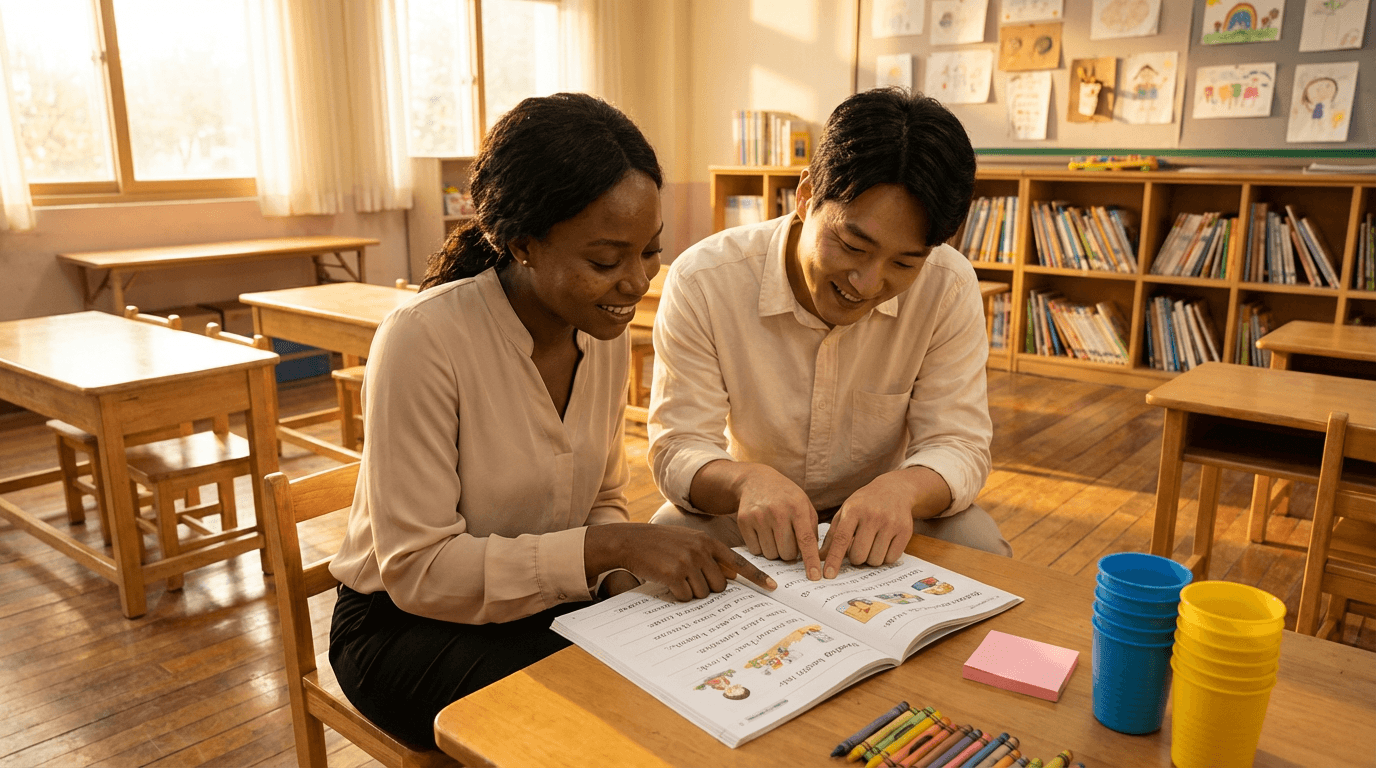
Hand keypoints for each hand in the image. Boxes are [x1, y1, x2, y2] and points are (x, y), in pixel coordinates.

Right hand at [585, 523, 775, 601]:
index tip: (773, 588)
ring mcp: (687, 561)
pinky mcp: (673, 574)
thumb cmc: (661, 543)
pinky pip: (686, 597)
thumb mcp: (689, 541)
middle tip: (689, 579)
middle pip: (720, 585)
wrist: (630, 541)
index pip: (738, 562)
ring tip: (676, 577)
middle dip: (708, 588)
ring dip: (690, 592)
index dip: (756, 576)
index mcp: (707, 541)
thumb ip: (711, 555)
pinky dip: (678, 596)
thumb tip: (731, 576)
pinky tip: (668, 583)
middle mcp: (701, 550)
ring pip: (703, 593)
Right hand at [735, 466, 822, 580]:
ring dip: (774, 550)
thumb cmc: (785, 497)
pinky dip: (760, 547)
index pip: (806, 540)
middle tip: (787, 540)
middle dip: (789, 553)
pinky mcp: (743, 521)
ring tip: (774, 533)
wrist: (755, 480)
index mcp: (797, 507)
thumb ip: (812, 529)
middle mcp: (777, 511)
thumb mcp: (804, 505)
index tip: (815, 577)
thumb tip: (815, 558)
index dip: (811, 560)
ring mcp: (758, 516)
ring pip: (770, 554)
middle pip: (786, 553)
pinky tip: (762, 531)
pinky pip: (755, 550)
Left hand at [819, 471, 920, 577]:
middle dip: (856, 558)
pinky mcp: (905, 531)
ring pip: (875, 560)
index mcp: (853, 510)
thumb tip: (819, 557)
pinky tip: (884, 544)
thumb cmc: (864, 504)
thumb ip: (832, 534)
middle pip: (859, 555)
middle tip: (858, 548)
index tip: (828, 575)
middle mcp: (873, 516)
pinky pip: (891, 559)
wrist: (894, 490)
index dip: (834, 559)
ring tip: (872, 544)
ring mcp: (891, 523)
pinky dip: (885, 557)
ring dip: (871, 558)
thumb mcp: (845, 512)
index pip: (841, 539)